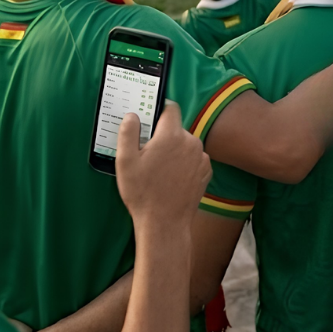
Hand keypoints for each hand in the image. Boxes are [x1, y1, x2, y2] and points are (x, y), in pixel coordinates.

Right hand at [114, 103, 209, 233]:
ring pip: (185, 144)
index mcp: (171, 135)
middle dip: (163, 137)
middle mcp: (191, 142)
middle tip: (148, 154)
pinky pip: (194, 159)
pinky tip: (172, 179)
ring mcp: (201, 157)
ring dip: (174, 151)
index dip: (159, 110)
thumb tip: (132, 115)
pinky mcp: (206, 171)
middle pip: (176, 129)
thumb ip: (128, 133)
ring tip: (160, 171)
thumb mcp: (125, 162)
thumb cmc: (143, 193)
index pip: (170, 108)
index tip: (150, 118)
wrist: (165, 223)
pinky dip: (184, 164)